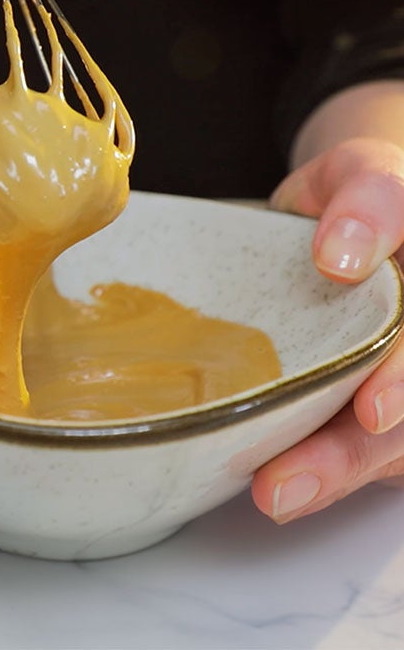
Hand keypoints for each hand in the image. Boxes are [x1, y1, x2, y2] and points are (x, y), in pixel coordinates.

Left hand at [251, 135, 403, 521]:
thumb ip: (367, 200)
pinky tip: (285, 487)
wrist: (339, 221)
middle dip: (358, 452)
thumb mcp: (360, 173)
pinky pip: (364, 454)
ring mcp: (403, 378)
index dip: (403, 382)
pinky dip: (325, 473)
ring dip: (336, 476)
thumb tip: (342, 258)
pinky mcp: (379, 411)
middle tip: (291, 479)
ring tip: (275, 494)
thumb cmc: (350, 199)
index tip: (370, 411)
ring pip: (392, 447)